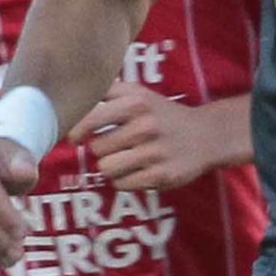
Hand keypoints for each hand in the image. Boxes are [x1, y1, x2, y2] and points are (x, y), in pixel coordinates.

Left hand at [73, 80, 211, 191]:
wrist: (206, 135)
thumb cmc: (162, 114)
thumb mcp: (138, 94)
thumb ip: (105, 91)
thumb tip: (68, 97)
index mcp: (135, 101)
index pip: (90, 118)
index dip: (77, 130)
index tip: (76, 137)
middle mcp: (144, 125)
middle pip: (97, 148)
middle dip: (101, 149)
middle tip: (115, 147)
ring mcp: (154, 152)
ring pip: (106, 168)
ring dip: (111, 167)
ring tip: (125, 160)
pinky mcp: (161, 175)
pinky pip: (122, 184)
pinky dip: (124, 180)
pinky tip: (136, 171)